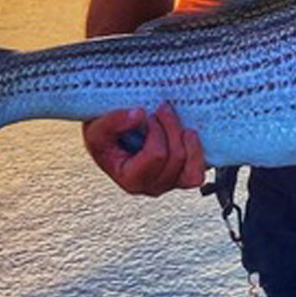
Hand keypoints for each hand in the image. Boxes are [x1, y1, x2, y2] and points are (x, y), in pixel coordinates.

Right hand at [83, 101, 205, 195]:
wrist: (111, 138)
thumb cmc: (104, 136)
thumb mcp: (96, 127)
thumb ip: (113, 122)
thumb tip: (139, 116)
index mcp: (130, 179)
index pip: (157, 156)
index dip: (157, 132)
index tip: (148, 115)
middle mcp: (151, 186)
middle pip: (176, 159)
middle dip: (172, 129)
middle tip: (162, 109)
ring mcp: (169, 183)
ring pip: (191, 171)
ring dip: (189, 142)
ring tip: (179, 124)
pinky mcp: (182, 177)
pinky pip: (199, 173)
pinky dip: (198, 153)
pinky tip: (188, 134)